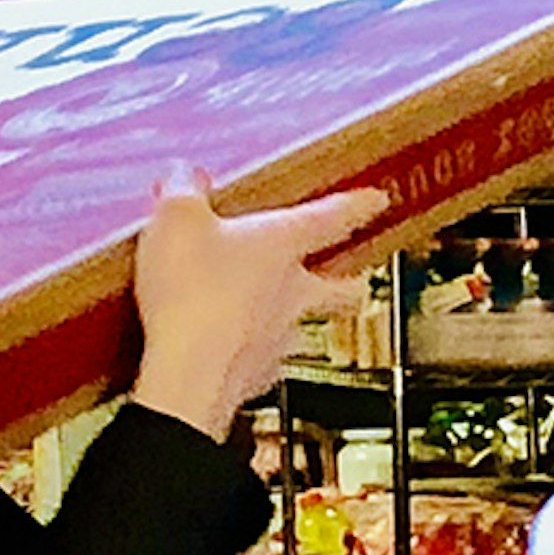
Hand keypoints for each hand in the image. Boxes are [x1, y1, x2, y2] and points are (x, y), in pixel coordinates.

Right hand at [126, 168, 389, 441]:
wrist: (185, 376)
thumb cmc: (192, 294)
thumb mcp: (177, 219)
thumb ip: (183, 191)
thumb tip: (183, 176)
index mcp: (282, 244)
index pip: (333, 217)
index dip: (358, 206)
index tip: (376, 201)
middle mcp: (292, 293)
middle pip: (340, 288)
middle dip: (349, 282)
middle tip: (351, 279)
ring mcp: (278, 339)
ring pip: (304, 328)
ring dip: (295, 321)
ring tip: (274, 316)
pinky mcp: (255, 378)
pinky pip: (263, 363)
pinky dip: (251, 355)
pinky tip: (230, 351)